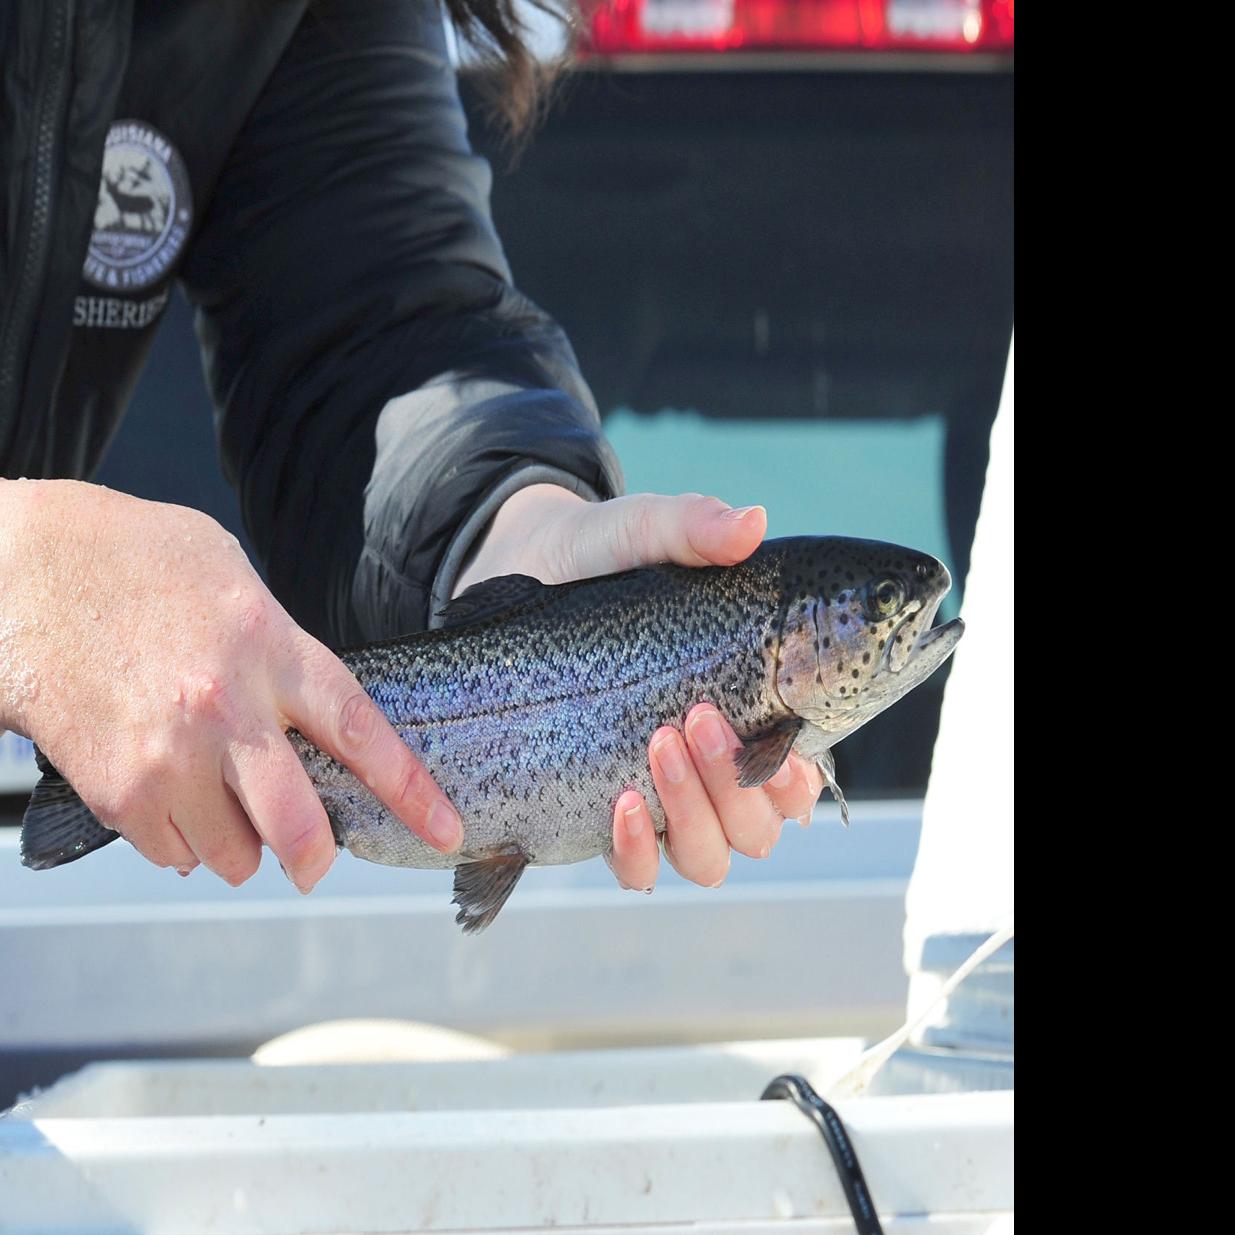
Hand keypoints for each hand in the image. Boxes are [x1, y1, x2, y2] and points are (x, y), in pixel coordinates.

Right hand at [0, 480, 461, 890]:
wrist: (23, 572)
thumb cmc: (137, 563)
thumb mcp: (235, 578)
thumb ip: (283, 647)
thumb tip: (314, 714)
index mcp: (271, 646)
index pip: (360, 730)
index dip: (410, 790)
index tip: (445, 829)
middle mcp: (227, 708)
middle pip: (298, 824)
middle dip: (315, 857)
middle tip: (314, 861)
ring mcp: (168, 755)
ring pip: (233, 854)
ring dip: (238, 845)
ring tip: (220, 800)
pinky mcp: (115, 788)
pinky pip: (170, 853)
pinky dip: (180, 842)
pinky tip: (172, 796)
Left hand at [453, 485, 825, 891]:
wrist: (520, 573)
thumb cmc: (597, 555)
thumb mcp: (641, 531)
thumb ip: (692, 526)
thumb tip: (750, 523)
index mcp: (743, 709)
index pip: (796, 774)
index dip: (799, 778)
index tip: (780, 740)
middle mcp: (708, 767)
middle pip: (759, 828)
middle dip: (736, 785)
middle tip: (696, 719)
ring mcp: (655, 796)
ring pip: (709, 858)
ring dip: (694, 816)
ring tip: (657, 747)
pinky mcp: (598, 813)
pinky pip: (638, 870)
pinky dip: (638, 851)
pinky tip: (619, 804)